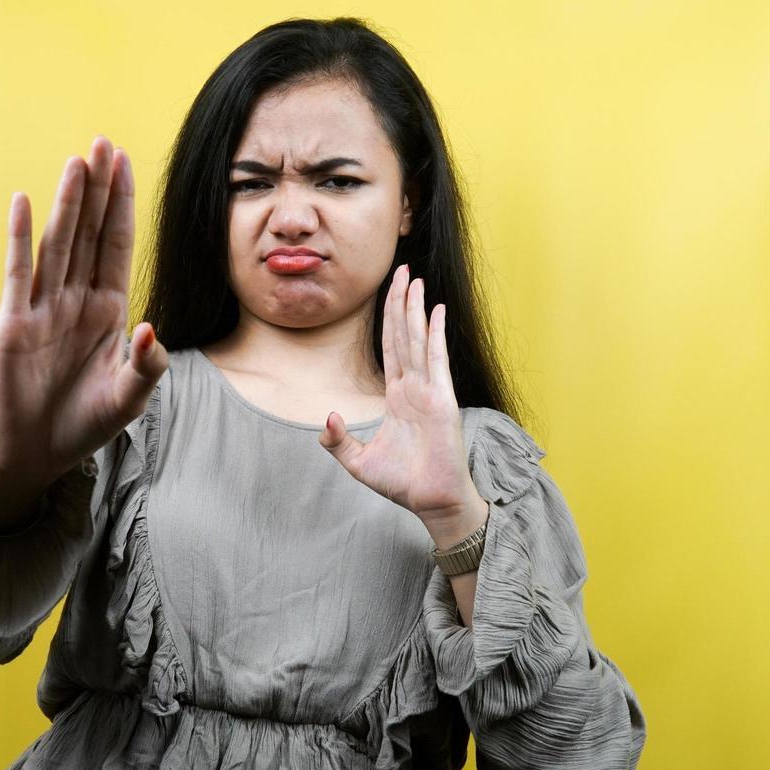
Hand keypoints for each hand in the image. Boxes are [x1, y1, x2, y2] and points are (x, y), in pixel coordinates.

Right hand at [0, 135, 168, 494]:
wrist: (39, 453)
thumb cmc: (85, 424)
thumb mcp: (127, 400)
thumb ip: (145, 367)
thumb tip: (152, 330)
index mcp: (109, 312)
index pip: (118, 247)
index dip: (122, 207)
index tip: (125, 165)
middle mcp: (77, 301)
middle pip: (90, 233)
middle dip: (98, 190)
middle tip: (103, 143)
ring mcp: (43, 308)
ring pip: (58, 244)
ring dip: (67, 203)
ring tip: (76, 162)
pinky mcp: (13, 324)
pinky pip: (17, 273)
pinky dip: (19, 239)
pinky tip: (22, 203)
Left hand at [319, 264, 482, 528]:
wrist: (430, 501)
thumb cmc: (401, 483)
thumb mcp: (356, 462)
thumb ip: (336, 441)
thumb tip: (327, 417)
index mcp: (397, 396)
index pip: (390, 347)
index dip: (388, 318)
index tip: (388, 291)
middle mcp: (415, 388)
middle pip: (404, 335)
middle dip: (400, 301)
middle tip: (400, 268)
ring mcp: (430, 391)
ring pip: (419, 340)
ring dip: (415, 309)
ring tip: (413, 279)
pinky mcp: (442, 400)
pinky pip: (436, 360)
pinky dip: (435, 334)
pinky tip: (434, 310)